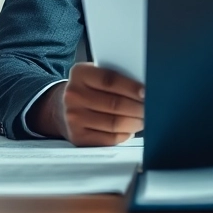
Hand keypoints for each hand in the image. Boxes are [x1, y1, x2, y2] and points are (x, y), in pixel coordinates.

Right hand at [29, 63, 143, 145]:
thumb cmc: (86, 89)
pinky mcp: (78, 137)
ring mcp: (74, 118)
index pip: (110, 80)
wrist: (60, 108)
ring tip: (145, 119)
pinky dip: (124, 134)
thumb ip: (113, 77)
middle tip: (152, 108)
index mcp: (79, 74)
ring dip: (135, 122)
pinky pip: (109, 138)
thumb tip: (144, 88)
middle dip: (138, 107)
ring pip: (114, 123)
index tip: (147, 92)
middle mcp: (73, 95)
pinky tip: (130, 129)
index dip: (131, 87)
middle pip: (114, 104)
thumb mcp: (93, 75)